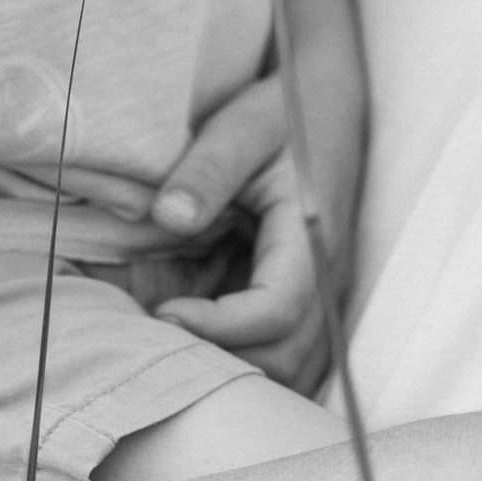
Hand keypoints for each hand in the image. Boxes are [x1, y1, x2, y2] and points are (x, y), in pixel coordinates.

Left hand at [147, 80, 336, 391]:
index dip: (218, 326)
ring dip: (232, 370)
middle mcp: (327, 280)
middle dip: (220, 360)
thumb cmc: (280, 115)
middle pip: (285, 359)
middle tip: (155, 336)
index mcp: (313, 238)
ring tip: (173, 342)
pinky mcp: (304, 306)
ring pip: (288, 373)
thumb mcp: (242, 126)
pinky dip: (243, 365)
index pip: (277, 310)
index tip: (161, 312)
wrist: (323, 107)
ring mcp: (320, 299)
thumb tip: (169, 216)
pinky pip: (284, 360)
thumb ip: (208, 168)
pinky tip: (198, 342)